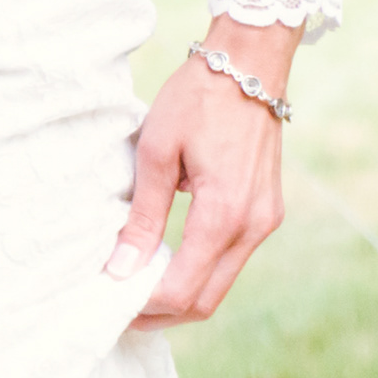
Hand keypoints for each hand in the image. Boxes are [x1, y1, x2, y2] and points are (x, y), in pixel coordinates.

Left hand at [108, 18, 293, 325]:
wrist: (248, 64)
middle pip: (206, 300)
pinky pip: (233, 258)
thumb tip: (120, 269)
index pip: (182, 288)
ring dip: (183, 294)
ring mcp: (265, 221)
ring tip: (139, 287)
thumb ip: (143, 216)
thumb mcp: (157, 151)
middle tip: (121, 310)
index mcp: (223, 214)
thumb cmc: (197, 98)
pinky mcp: (267, 211)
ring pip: (221, 283)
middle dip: (163, 313)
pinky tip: (169, 259)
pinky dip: (201, 270)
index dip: (145, 306)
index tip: (110, 304)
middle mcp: (252, 226)